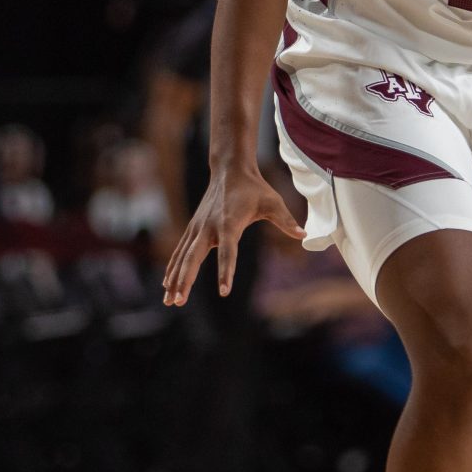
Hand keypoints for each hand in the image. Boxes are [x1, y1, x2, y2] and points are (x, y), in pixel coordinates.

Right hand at [163, 162, 301, 303]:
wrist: (229, 170)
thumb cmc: (254, 188)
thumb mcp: (273, 202)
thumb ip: (286, 220)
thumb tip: (304, 235)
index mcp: (229, 223)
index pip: (227, 252)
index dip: (226, 271)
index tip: (224, 291)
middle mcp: (209, 227)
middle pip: (193, 258)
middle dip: (185, 280)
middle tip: (178, 301)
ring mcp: (198, 228)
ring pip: (183, 257)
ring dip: (175, 279)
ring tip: (169, 301)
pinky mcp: (193, 228)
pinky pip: (181, 251)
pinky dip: (173, 268)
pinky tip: (167, 284)